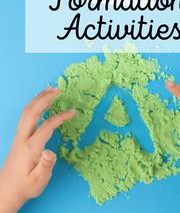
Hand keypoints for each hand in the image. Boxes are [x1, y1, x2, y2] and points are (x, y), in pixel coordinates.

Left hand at [0, 87, 75, 212]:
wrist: (8, 189)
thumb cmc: (26, 185)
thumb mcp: (38, 181)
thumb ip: (45, 166)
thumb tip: (51, 152)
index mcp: (31, 148)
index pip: (47, 126)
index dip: (60, 117)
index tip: (73, 111)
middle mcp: (23, 138)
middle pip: (33, 112)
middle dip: (45, 98)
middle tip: (57, 89)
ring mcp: (19, 135)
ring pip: (27, 111)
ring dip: (38, 98)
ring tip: (50, 89)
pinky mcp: (18, 136)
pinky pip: (25, 115)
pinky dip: (34, 104)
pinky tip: (41, 101)